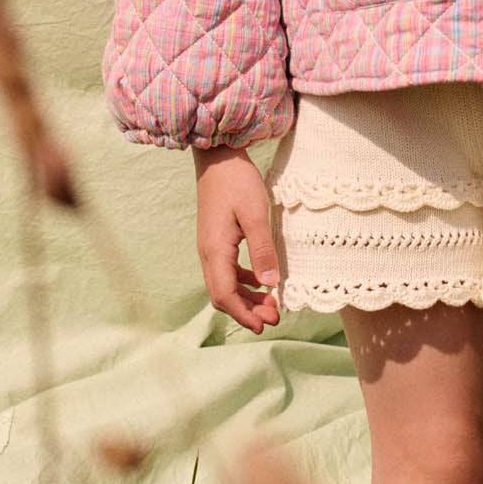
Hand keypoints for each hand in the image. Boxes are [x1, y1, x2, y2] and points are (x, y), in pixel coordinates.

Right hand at [193, 144, 281, 332]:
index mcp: (215, 250)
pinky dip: (243, 282)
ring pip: (224, 284)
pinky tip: (260, 281)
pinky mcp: (216, 239)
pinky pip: (226, 270)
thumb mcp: (255, 213)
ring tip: (271, 305)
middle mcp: (208, 253)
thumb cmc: (237, 181)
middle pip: (222, 295)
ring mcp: (210, 247)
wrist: (219, 157)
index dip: (243, 315)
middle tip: (274, 318)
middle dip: (247, 311)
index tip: (264, 326)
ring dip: (246, 298)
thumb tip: (270, 284)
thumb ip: (262, 249)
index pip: (224, 295)